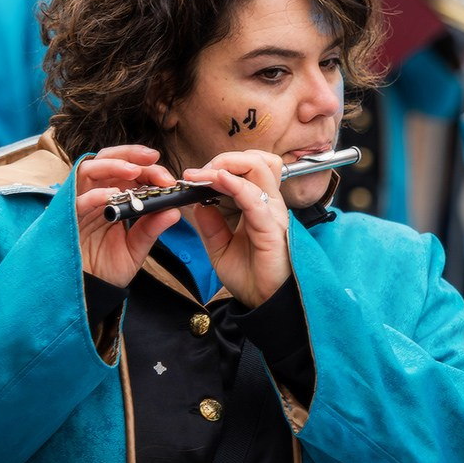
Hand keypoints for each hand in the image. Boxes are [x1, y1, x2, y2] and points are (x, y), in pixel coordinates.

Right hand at [74, 145, 181, 287]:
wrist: (88, 292)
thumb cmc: (107, 268)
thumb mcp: (135, 248)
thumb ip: (151, 229)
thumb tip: (174, 211)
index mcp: (112, 198)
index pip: (128, 170)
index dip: (148, 168)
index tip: (168, 177)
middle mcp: (94, 195)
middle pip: (108, 159)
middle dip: (131, 155)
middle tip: (154, 160)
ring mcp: (79, 205)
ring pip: (89, 169)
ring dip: (113, 165)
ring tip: (134, 171)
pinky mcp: (67, 219)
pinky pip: (78, 200)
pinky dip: (96, 194)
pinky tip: (113, 196)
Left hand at [182, 149, 290, 307]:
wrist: (266, 304)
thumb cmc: (251, 277)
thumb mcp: (221, 249)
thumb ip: (210, 226)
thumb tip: (198, 203)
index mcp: (258, 206)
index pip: (246, 170)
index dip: (219, 165)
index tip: (191, 175)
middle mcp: (268, 204)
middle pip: (256, 160)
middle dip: (225, 158)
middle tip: (199, 172)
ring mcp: (272, 214)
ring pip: (260, 168)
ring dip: (229, 164)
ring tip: (206, 174)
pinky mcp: (272, 228)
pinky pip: (255, 198)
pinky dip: (236, 185)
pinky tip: (219, 181)